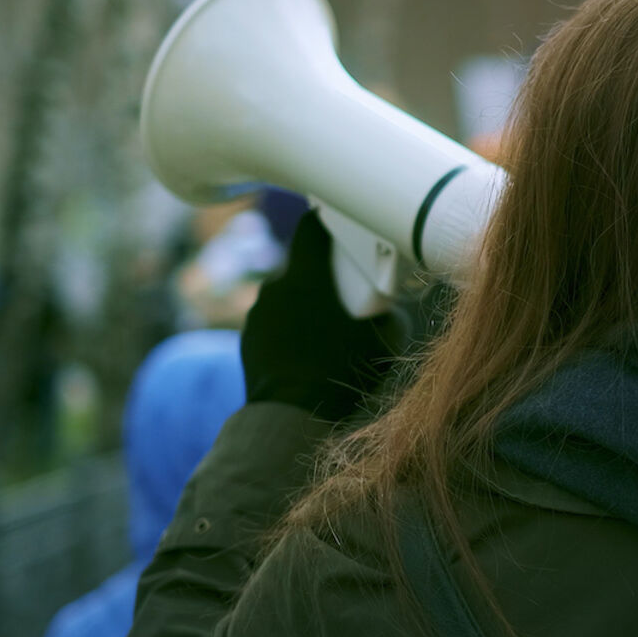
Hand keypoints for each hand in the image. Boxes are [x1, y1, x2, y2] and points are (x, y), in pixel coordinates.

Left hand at [241, 212, 399, 419]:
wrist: (293, 416)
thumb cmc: (340, 374)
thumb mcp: (383, 342)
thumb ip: (387, 313)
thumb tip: (389, 304)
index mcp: (307, 277)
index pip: (311, 227)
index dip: (326, 220)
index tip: (339, 224)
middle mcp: (276, 286)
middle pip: (301, 263)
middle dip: (321, 272)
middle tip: (343, 291)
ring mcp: (258, 311)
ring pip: (285, 292)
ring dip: (302, 300)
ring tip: (324, 326)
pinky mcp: (248, 335)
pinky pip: (272, 317)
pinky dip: (287, 324)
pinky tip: (304, 347)